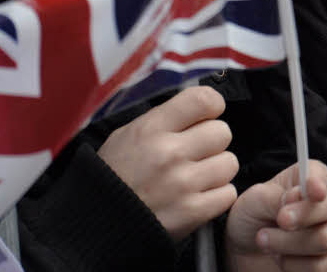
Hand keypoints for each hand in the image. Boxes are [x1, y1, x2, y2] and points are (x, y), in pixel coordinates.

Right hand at [97, 86, 237, 240]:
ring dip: (217, 170)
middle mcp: (169, 153)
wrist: (96, 227)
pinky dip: (217, 196)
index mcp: (152, 128)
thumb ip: (163, 119)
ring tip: (196, 176)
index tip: (207, 115)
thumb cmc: (113, 176)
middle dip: (213, 141)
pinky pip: (228, 194)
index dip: (212, 105)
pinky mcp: (192, 212)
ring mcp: (182, 184)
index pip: (203, 100)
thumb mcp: (126, 135)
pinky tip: (198, 196)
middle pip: (223, 132)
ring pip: (229, 163)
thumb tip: (197, 108)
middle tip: (197, 152)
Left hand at [225, 161, 326, 271]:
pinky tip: (285, 262)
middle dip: (302, 217)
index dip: (318, 182)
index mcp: (310, 178)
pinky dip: (302, 267)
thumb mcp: (254, 202)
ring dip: (292, 245)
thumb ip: (275, 197)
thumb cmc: (253, 218)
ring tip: (268, 244)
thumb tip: (297, 197)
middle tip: (279, 222)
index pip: (322, 174)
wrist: (246, 251)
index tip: (312, 191)